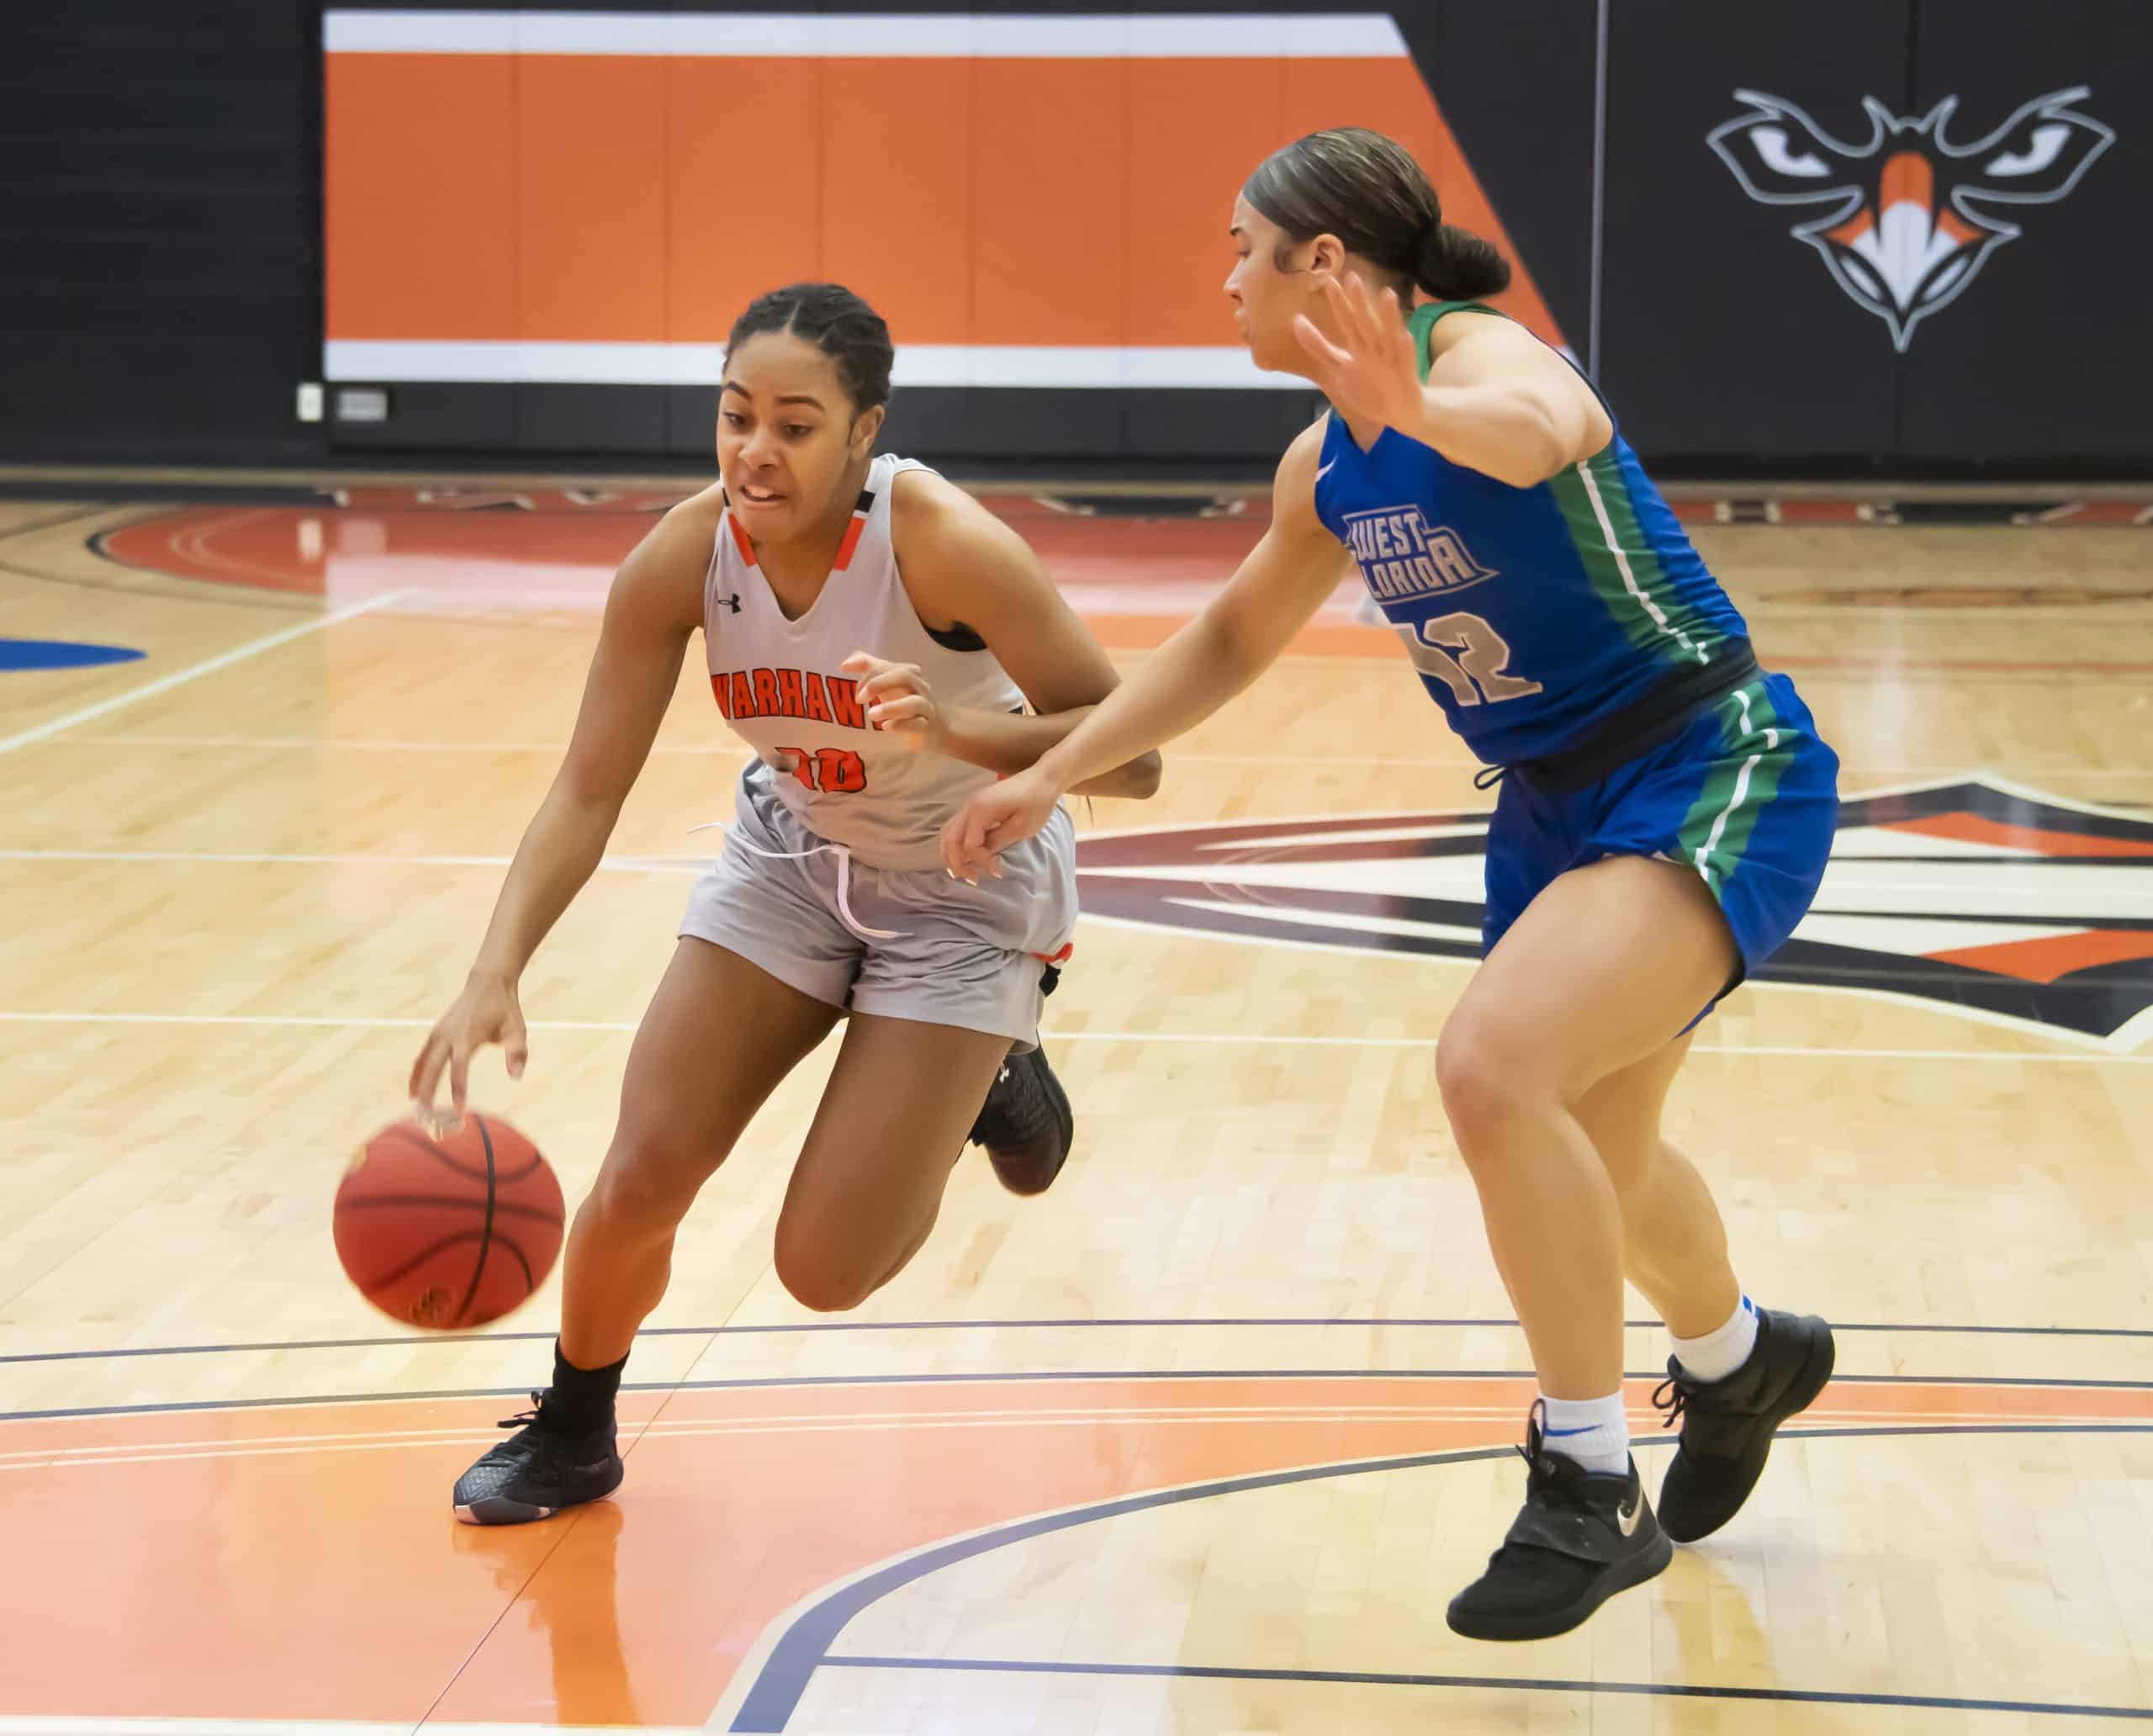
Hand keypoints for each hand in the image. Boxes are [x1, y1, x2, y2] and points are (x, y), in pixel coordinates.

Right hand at [409, 969, 527, 1119]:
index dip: (458, 1090)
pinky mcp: (436, 1032)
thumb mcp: (517, 1029)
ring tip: (415, 1108)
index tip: (458, 1110)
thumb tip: (516, 1077)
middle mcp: (448, 1034)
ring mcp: (439, 1032)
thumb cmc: (504, 1009)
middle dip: (427, 1092)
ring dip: (418, 1084)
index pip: (459, 1068)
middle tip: (424, 1117)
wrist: (487, 983)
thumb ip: (517, 1053)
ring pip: (423, 1062)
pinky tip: (415, 1089)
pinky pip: (423, 1056)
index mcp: (467, 1036)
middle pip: (432, 1068)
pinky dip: (417, 1072)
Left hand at [843, 651, 946, 753]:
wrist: (937, 728)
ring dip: (891, 707)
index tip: (850, 683)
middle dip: (879, 684)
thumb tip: (845, 664)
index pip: (887, 666)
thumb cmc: (906, 702)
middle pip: (905, 676)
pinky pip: (919, 724)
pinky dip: (903, 725)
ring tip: (871, 715)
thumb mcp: (888, 683)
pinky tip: (887, 727)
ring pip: (915, 702)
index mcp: (908, 674)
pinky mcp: (929, 727)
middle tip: (859, 699)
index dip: (868, 673)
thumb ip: (868, 669)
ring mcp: (927, 707)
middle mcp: (920, 687)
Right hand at [941, 766, 1059, 883]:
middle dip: (957, 862)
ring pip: (948, 832)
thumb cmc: (1036, 802)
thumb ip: (997, 841)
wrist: (1043, 779)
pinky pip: (957, 826)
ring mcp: (970, 804)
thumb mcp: (1020, 827)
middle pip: (950, 838)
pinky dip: (957, 843)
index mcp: (980, 809)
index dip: (981, 861)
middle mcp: (969, 805)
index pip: (970, 844)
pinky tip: (964, 855)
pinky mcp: (975, 805)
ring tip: (960, 872)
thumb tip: (980, 856)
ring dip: (951, 853)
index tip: (998, 872)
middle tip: (971, 879)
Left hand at [1293, 272, 1425, 439]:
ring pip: (1389, 336)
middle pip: (1365, 322)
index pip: (1346, 320)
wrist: (1398, 412)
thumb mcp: (1339, 366)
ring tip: (1387, 295)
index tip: (1328, 281)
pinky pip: (1405, 361)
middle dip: (1359, 302)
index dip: (1338, 303)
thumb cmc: (1369, 387)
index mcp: (1359, 346)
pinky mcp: (1405, 375)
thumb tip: (1297, 320)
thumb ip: (1319, 346)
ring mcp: (1391, 360)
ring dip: (1389, 317)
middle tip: (1352, 277)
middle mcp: (1375, 348)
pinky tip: (1404, 336)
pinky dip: (1405, 350)